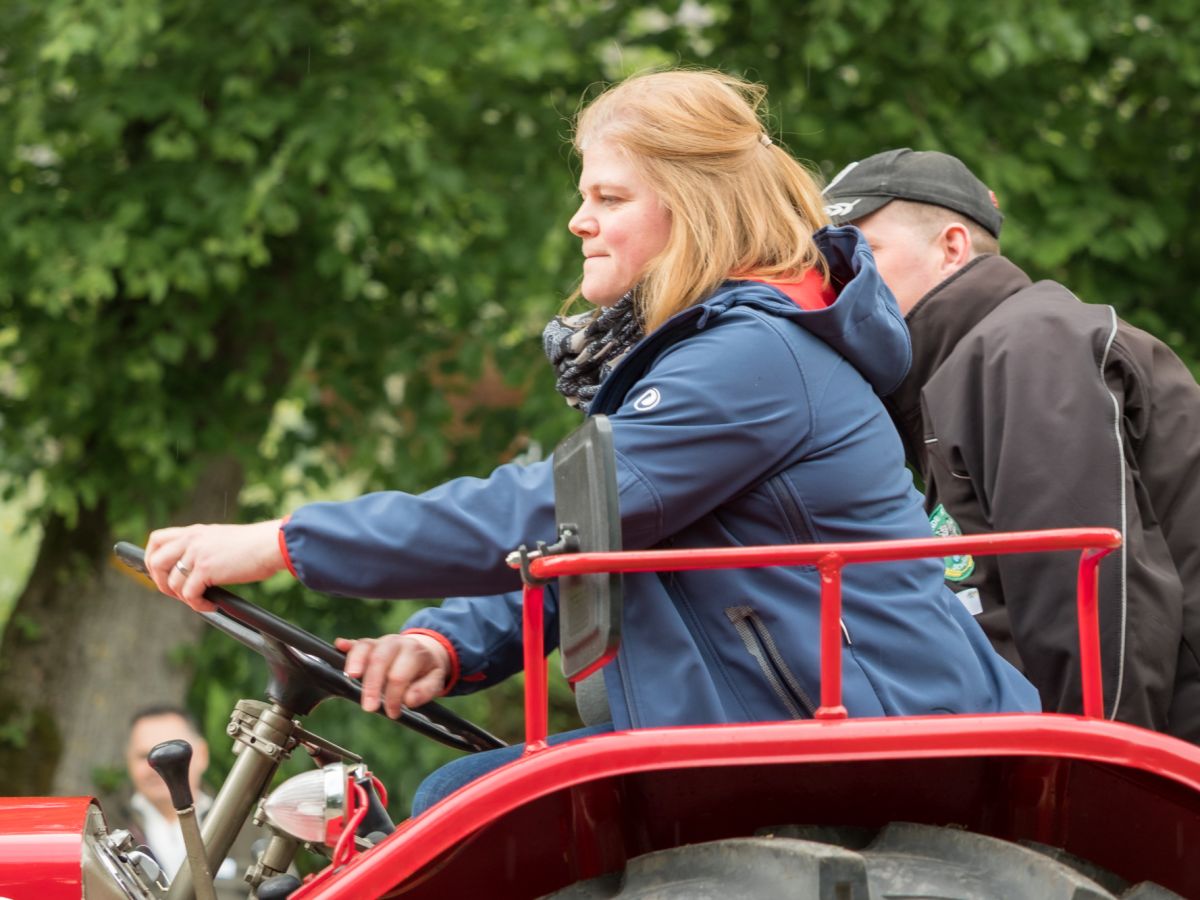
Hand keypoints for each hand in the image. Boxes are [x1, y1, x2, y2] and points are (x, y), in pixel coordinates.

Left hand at [144, 520, 286, 612]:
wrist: (273, 544)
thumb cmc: (256, 546)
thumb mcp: (222, 540)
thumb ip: (204, 549)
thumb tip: (196, 571)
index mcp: (195, 531)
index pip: (156, 539)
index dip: (151, 559)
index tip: (161, 574)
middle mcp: (192, 540)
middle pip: (155, 561)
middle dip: (160, 582)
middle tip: (178, 593)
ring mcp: (197, 553)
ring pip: (171, 581)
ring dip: (182, 597)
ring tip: (201, 601)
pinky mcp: (206, 569)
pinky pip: (189, 594)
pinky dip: (198, 605)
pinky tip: (212, 605)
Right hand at [336, 633, 450, 717]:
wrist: (425, 652)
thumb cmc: (426, 670)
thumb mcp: (435, 680)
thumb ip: (425, 690)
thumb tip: (409, 700)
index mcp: (414, 652)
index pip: (399, 675)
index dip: (394, 696)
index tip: (393, 713)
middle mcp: (395, 643)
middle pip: (380, 659)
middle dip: (372, 684)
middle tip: (369, 707)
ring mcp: (380, 642)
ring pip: (365, 647)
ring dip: (355, 662)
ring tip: (350, 677)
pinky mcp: (368, 644)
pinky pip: (356, 643)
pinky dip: (347, 645)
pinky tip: (339, 646)